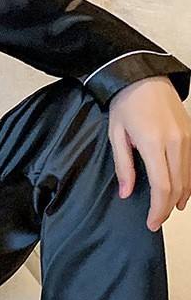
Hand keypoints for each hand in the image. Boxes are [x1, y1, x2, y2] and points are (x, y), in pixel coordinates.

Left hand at [108, 75, 190, 230]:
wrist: (144, 77)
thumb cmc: (125, 104)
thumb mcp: (116, 134)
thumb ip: (123, 165)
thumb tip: (127, 193)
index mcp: (153, 142)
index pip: (162, 186)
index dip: (158, 209)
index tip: (151, 223)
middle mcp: (176, 142)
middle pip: (179, 186)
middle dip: (168, 208)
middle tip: (156, 220)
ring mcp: (188, 138)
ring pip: (189, 177)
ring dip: (180, 197)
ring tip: (167, 209)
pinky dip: (187, 182)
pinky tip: (180, 191)